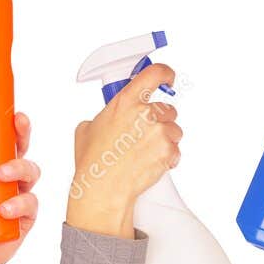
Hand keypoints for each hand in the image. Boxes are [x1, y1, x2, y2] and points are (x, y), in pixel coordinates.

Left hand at [0, 113, 40, 263]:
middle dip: (23, 137)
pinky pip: (30, 205)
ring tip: (1, 175)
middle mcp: (6, 181)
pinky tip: (4, 209)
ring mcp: (17, 199)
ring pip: (31, 174)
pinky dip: (19, 204)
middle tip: (15, 132)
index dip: (12, 127)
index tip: (12, 115)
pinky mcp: (24, 220)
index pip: (3, 143)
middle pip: (23, 152)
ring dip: (19, 169)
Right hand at [68, 63, 181, 237]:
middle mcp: (145, 113)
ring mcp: (159, 132)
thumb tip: (113, 115)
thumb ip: (106, 114)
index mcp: (125, 102)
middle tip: (144, 136)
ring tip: (144, 153)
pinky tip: (150, 164)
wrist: (103, 189)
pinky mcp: (169, 150)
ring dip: (165, 140)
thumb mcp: (88, 128)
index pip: (154, 74)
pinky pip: (176, 150)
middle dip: (160, 121)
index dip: (165, 74)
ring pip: (174, 130)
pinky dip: (167, 158)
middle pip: (168, 109)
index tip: (167, 77)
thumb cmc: (93, 161)